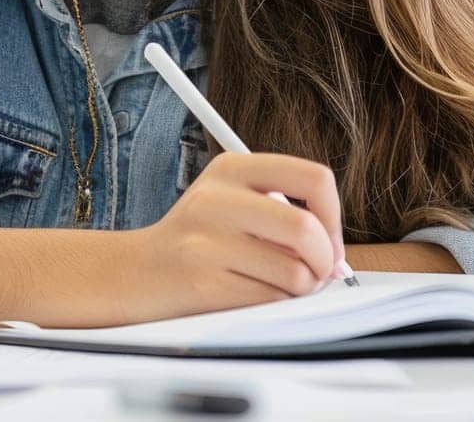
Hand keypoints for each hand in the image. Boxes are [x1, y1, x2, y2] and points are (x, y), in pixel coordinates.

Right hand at [119, 151, 347, 322]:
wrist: (135, 273)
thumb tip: (337, 253)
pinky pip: (269, 300)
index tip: (329, 238)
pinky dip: (274, 305)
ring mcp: (206, 239)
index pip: (313, 178)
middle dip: (325, 260)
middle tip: (318, 272)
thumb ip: (282, 214)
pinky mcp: (201, 281)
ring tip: (279, 285)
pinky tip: (252, 295)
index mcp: (231, 168)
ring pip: (294, 272)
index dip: (334, 215)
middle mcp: (216, 197)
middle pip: (306, 229)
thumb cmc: (196, 240)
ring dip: (300, 289)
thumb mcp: (232, 204)